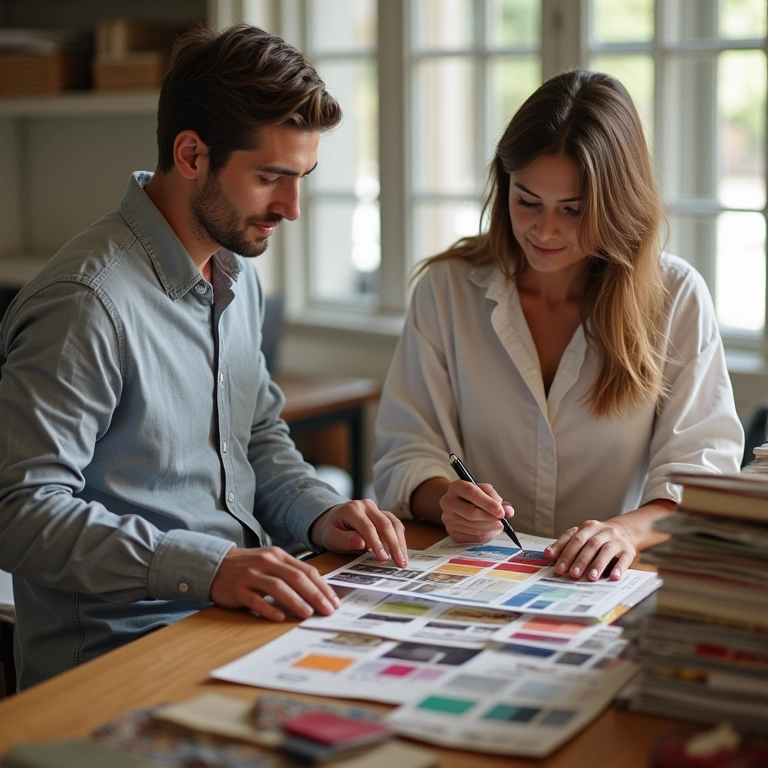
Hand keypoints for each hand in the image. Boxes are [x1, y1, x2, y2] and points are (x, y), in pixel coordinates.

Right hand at [210, 546, 339, 620]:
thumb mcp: (270, 562)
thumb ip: (290, 572)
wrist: (215, 565)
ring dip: (296, 601)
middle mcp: (266, 562)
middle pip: (296, 578)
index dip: (322, 587)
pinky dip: (269, 609)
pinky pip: (255, 600)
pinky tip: (280, 617)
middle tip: (327, 610)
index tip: (334, 601)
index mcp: (278, 555)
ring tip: (308, 614)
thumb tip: (317, 590)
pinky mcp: (237, 589)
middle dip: (315, 595)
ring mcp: (251, 575)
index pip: (306, 571)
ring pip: (278, 587)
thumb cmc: (248, 566)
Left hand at [310, 499, 407, 567]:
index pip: (368, 527)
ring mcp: (377, 508)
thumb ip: (344, 540)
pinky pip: (395, 524)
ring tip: (403, 560)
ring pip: (394, 523)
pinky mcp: (383, 513)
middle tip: (400, 562)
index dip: (377, 543)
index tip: (383, 559)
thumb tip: (362, 543)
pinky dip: (400, 538)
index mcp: (352, 510)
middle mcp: (366, 505)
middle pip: (385, 524)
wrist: (332, 519)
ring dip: (400, 543)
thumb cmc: (331, 530)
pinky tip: (401, 552)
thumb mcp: (331, 537)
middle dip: (394, 545)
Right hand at [440, 480, 514, 542]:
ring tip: (498, 525)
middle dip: (490, 518)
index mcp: (456, 486)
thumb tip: (508, 511)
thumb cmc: (474, 497)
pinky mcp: (451, 532)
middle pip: (471, 513)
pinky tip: (489, 530)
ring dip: (490, 528)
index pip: (472, 493)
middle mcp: (448, 501)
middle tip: (502, 521)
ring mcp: (447, 518)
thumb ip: (497, 499)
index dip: (488, 504)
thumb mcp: (485, 491)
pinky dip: (485, 535)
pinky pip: (472, 538)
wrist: (458, 505)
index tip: (501, 512)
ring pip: (473, 527)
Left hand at [544, 500, 675, 580]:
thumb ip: (565, 545)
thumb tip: (547, 554)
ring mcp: (616, 540)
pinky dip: (619, 568)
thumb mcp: (582, 536)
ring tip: (590, 577)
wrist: (626, 531)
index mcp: (588, 527)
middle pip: (589, 545)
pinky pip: (624, 559)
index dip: (565, 553)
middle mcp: (602, 531)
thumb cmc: (597, 537)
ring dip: (597, 564)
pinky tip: (614, 577)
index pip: (574, 539)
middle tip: (572, 574)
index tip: (558, 567)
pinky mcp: (628, 550)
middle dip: (579, 560)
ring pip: (605, 551)